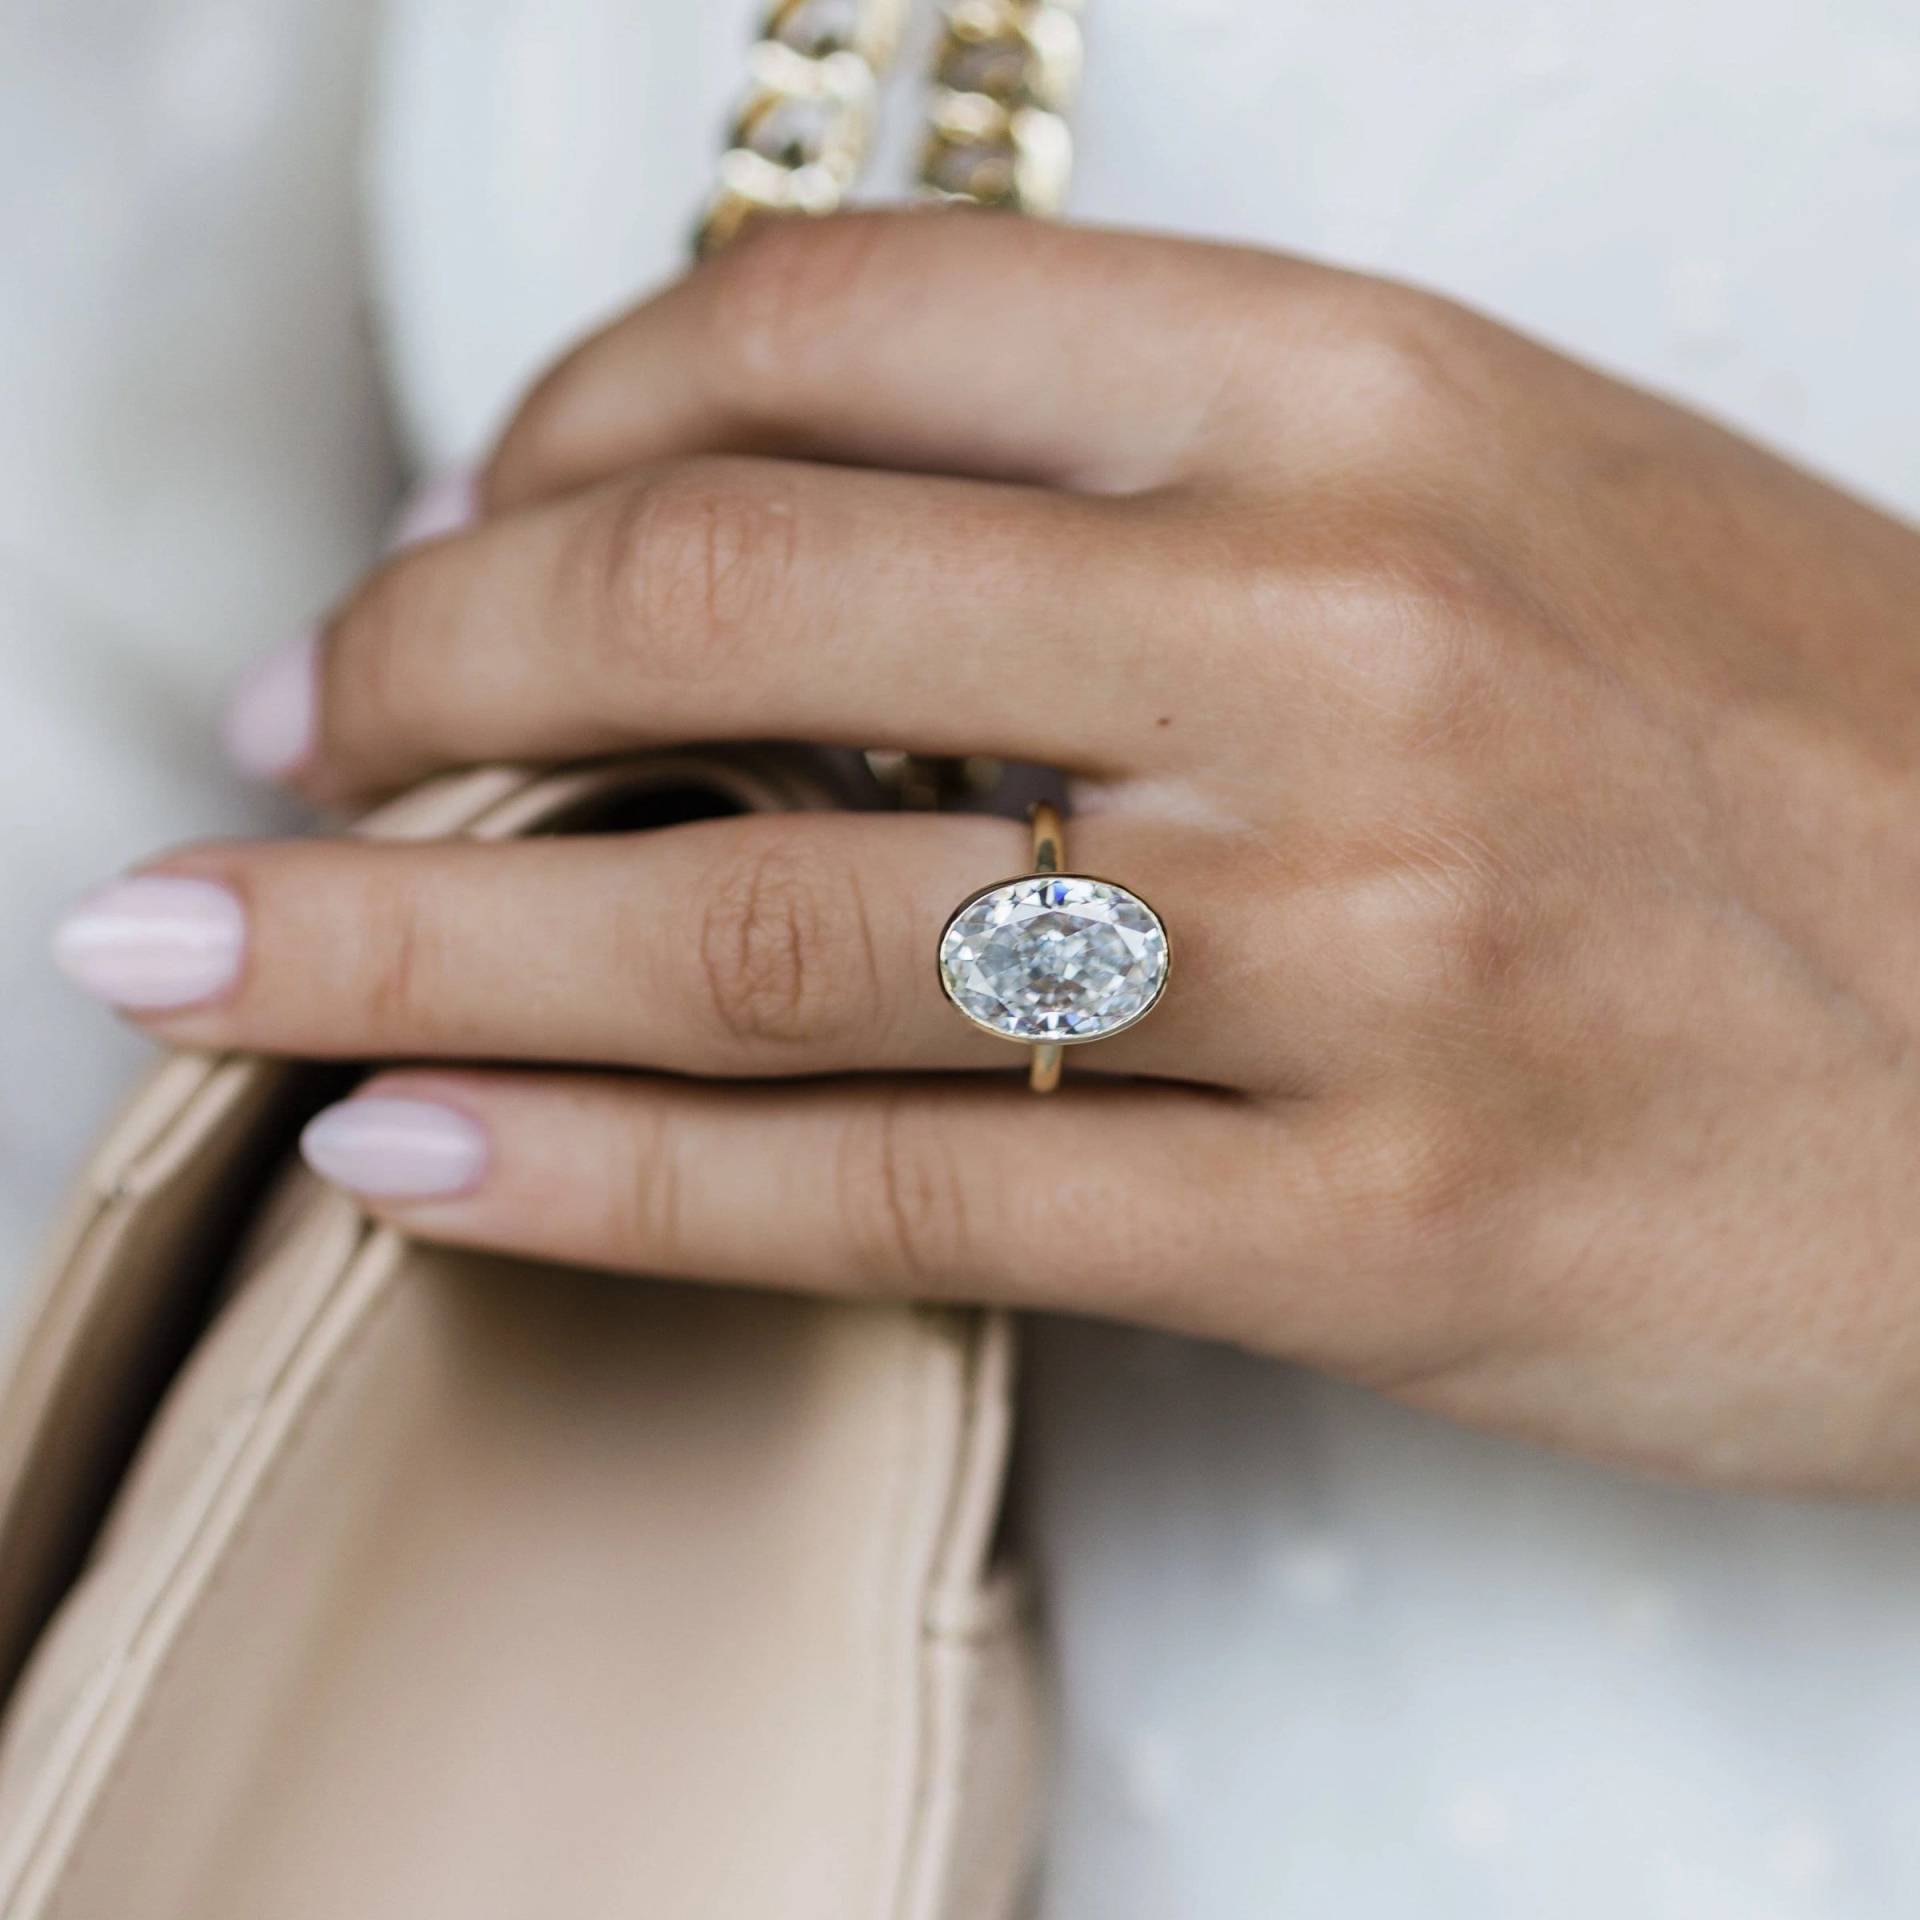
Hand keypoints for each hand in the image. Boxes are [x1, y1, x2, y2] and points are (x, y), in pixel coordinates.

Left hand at [55, 215, 1919, 1493]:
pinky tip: (424, 1156)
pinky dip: (615, 1178)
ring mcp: (1354, 944)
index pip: (821, 332)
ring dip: (418, 939)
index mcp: (1365, 400)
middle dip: (409, 674)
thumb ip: (1152, 512)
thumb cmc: (1788, 772)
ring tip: (222, 963)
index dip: (552, 432)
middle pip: (718, 599)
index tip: (441, 550)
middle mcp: (1336, 638)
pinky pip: (899, 1183)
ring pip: (758, 923)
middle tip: (267, 751)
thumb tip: (791, 558)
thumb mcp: (1499, 524)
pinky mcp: (1368, 1223)